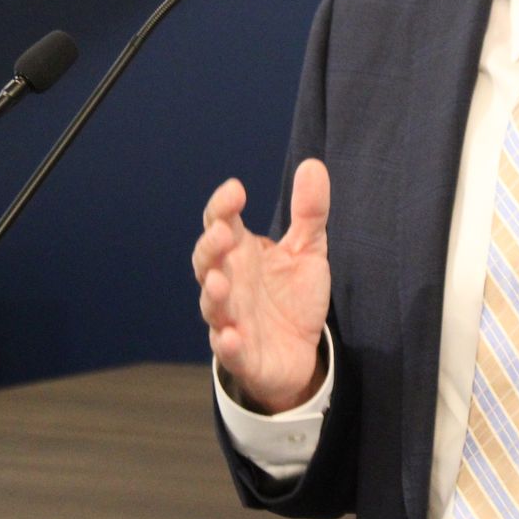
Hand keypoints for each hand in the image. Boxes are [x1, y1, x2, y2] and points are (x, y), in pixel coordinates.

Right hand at [194, 160, 330, 412]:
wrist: (301, 352)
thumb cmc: (293, 296)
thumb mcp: (307, 250)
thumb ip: (309, 211)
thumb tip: (312, 164)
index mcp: (241, 253)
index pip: (220, 223)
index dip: (222, 206)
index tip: (237, 190)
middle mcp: (228, 283)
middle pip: (206, 261)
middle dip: (211, 247)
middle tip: (223, 232)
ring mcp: (230, 319)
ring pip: (211, 305)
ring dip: (212, 295)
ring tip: (218, 282)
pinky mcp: (242, 354)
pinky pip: (228, 350)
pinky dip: (227, 344)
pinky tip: (231, 336)